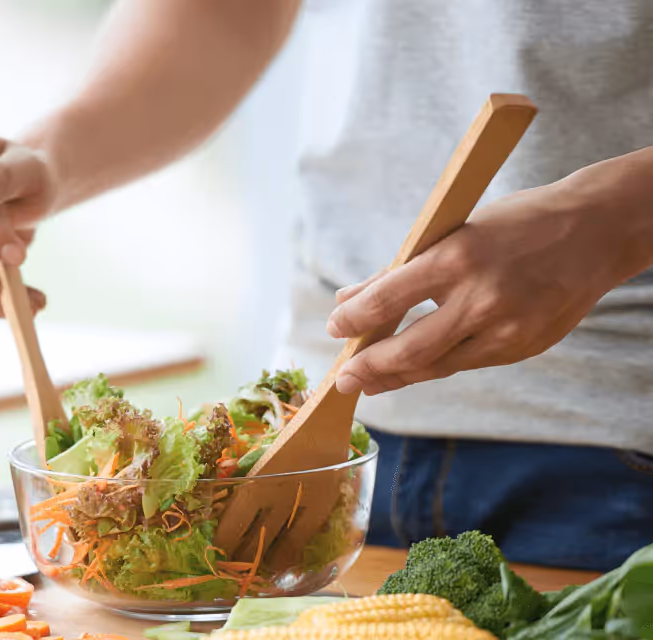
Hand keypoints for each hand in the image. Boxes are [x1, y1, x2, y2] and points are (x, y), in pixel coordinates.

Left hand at [326, 180, 636, 395]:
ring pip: (438, 366)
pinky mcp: (524, 348)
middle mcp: (481, 299)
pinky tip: (413, 369)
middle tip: (342, 380)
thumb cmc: (515, 225)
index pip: (387, 300)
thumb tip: (346, 299)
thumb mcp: (452, 232)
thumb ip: (398, 271)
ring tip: (368, 381)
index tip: (334, 328)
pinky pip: (467, 363)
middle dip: (369, 369)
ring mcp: (507, 329)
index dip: (353, 320)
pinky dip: (436, 366)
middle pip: (410, 350)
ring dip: (397, 377)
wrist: (596, 232)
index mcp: (457, 258)